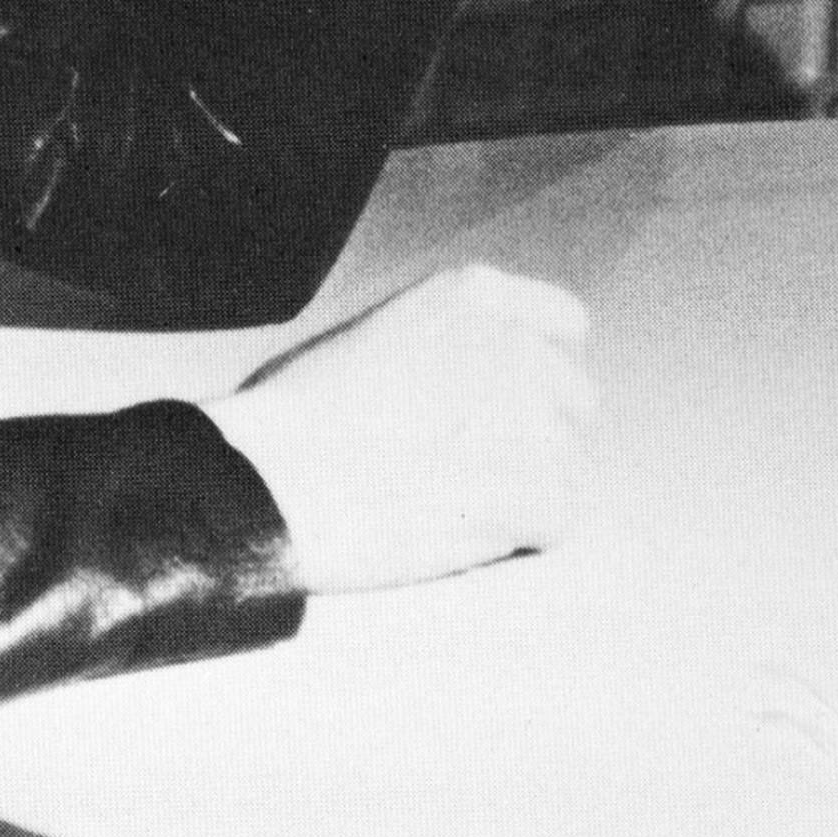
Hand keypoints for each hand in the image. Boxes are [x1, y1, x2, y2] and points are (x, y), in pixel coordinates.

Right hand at [208, 264, 593, 594]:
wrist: (266, 482)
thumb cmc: (291, 418)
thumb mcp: (375, 333)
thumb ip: (445, 343)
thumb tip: (474, 382)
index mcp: (475, 295)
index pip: (563, 325)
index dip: (536, 375)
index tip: (503, 410)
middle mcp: (517, 344)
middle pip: (571, 403)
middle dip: (529, 439)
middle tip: (461, 474)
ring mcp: (532, 416)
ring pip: (565, 467)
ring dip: (520, 494)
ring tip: (444, 508)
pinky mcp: (534, 489)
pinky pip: (557, 522)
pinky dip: (517, 541)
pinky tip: (457, 538)